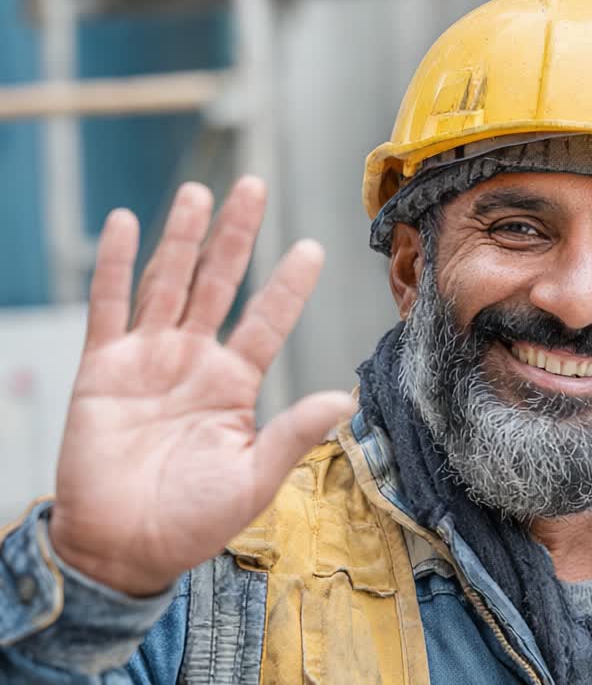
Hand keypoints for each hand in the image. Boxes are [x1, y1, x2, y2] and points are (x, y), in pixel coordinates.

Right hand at [48, 177, 355, 596]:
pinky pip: (108, 308)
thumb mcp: (253, 478)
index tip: (312, 246)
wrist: (122, 548)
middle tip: (254, 186)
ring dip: (182, 238)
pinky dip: (115, 266)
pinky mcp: (101, 369)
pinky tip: (127, 225)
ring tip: (199, 192)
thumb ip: (293, 433)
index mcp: (233, 385)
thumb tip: (345, 398)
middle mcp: (194, 361)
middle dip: (236, 236)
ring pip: (168, 284)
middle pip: (219, 283)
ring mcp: (147, 360)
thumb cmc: (191, 521)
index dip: (287, 284)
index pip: (267, 320)